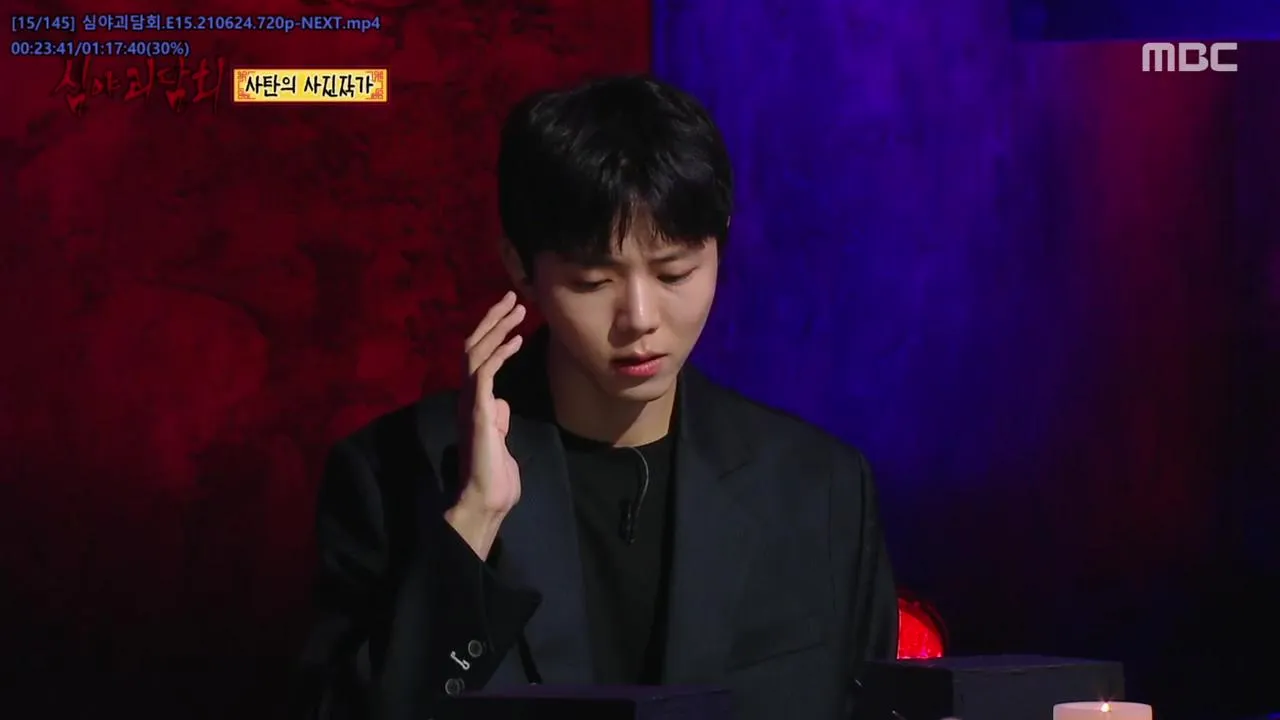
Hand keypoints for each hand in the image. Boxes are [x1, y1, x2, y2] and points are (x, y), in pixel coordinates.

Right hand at [445, 291, 525, 558]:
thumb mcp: (500, 438)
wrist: (486, 500)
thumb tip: (500, 401)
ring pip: (476, 353)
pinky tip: (515, 340)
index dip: (493, 332)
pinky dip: (499, 353)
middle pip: (473, 346)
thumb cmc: (495, 477)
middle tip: (513, 298)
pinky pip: (484, 373)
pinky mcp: (478, 411)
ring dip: (496, 327)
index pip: (478, 357)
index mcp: (473, 401)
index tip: (512, 314)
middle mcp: (467, 397)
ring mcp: (470, 403)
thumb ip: (497, 418)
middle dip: (493, 319)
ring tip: (517, 308)